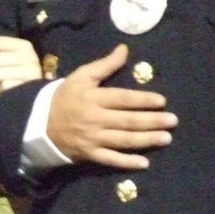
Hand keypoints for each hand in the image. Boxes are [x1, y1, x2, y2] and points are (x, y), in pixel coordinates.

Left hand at [0, 35, 42, 91]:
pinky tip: (9, 90)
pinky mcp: (27, 87)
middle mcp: (29, 56)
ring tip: (3, 81)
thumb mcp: (3, 56)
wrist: (38, 94)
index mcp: (24, 45)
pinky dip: (2, 90)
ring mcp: (30, 72)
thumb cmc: (16, 72)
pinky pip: (3, 87)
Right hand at [47, 43, 177, 168]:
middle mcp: (95, 119)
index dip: (142, 100)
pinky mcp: (90, 154)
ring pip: (123, 140)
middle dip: (151, 121)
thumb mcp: (81, 76)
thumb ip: (105, 65)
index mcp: (94, 98)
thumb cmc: (66, 97)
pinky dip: (126, 163)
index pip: (122, 99)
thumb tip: (124, 49)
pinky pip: (110, 159)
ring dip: (146, 140)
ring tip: (166, 138)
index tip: (161, 101)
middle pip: (127, 121)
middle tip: (172, 121)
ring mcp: (93, 139)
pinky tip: (144, 163)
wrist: (41, 124)